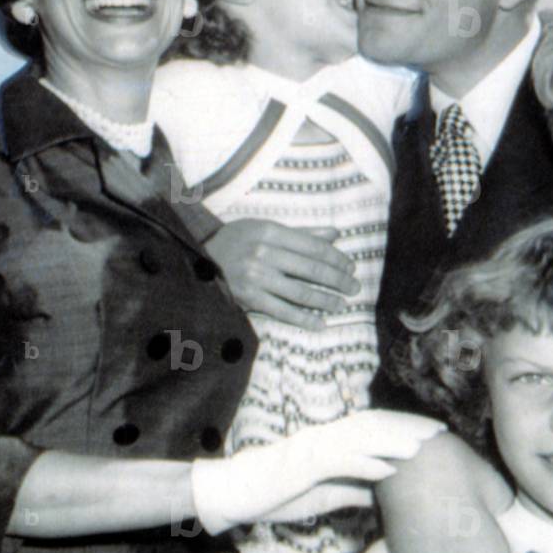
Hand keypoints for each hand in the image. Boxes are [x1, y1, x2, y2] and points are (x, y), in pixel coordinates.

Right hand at [190, 410, 445, 532]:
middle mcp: (324, 437)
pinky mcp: (303, 465)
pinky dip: (366, 466)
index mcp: (329, 440)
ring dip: (393, 443)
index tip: (432, 431)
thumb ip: (353, 490)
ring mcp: (314, 448)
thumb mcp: (323, 495)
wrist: (233, 492)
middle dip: (408, 428)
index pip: (373, 427)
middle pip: (374, 426)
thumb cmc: (275, 493)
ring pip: (361, 439)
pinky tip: (388, 471)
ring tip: (421, 448)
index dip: (404, 426)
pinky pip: (340, 463)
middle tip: (439, 431)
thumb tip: (384, 494)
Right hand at [204, 219, 359, 329]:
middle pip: (312, 270)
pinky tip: (321, 323)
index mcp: (270, 231)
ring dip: (326, 300)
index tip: (350, 267)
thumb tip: (335, 233)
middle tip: (354, 288)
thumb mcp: (265, 228)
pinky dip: (304, 318)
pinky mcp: (249, 298)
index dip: (337, 259)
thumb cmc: (237, 242)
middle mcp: (264, 253)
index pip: (314, 247)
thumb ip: (301, 233)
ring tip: (342, 305)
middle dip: (338, 280)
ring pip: (301, 292)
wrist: (198, 259)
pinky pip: (283, 311)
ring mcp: (256, 277)